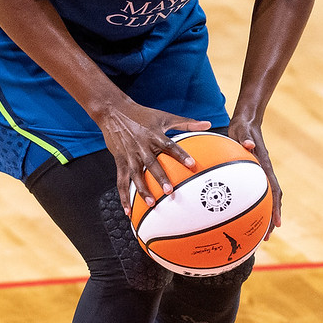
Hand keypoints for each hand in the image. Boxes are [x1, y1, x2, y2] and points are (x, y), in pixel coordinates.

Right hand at [97, 102, 211, 215]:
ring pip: (135, 175)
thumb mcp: (164, 116)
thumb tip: (208, 123)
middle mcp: (142, 146)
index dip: (180, 154)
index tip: (192, 164)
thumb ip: (187, 123)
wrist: (113, 111)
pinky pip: (121, 181)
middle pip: (151, 163)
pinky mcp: (120, 161)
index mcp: (154, 135)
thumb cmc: (142, 114)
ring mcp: (130, 155)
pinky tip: (128, 211)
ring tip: (151, 203)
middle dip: (160, 177)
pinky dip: (123, 197)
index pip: (169, 145)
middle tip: (170, 191)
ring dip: (143, 190)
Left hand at [228, 119, 282, 237]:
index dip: (275, 207)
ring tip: (260, 232)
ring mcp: (261, 174)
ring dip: (266, 214)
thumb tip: (249, 144)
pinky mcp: (254, 174)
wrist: (247, 121)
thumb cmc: (243, 126)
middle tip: (267, 237)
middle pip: (273, 199)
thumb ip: (244, 137)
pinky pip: (257, 192)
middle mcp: (265, 172)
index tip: (276, 222)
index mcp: (264, 165)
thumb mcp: (242, 130)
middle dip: (272, 218)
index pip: (274, 189)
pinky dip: (256, 205)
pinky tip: (245, 215)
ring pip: (267, 198)